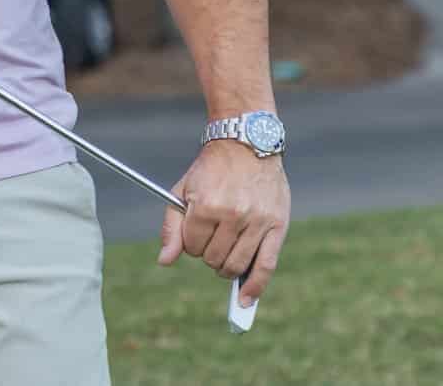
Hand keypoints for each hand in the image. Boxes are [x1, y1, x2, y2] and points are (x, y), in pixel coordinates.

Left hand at [157, 141, 290, 307]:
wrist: (245, 143)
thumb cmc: (211, 169)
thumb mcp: (183, 190)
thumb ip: (172, 227)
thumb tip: (164, 261)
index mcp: (207, 205)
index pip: (193, 247)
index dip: (191, 243)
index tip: (196, 232)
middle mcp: (233, 215)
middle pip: (214, 258)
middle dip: (208, 254)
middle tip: (212, 237)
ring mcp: (257, 222)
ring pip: (236, 265)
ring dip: (226, 266)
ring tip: (225, 253)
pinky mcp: (277, 225)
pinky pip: (267, 265)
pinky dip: (255, 286)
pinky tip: (245, 299)